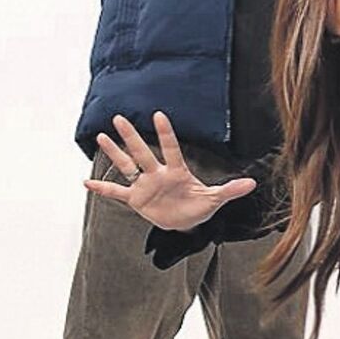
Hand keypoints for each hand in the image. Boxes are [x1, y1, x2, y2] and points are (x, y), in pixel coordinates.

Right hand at [84, 111, 257, 230]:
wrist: (185, 223)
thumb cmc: (199, 206)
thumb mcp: (215, 199)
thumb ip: (230, 190)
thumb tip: (253, 183)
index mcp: (177, 171)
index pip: (170, 148)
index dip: (165, 133)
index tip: (159, 115)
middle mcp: (157, 174)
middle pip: (142, 152)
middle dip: (131, 136)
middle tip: (119, 117)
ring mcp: (145, 185)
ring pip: (127, 165)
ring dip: (115, 153)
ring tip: (101, 136)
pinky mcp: (137, 199)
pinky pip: (117, 192)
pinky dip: (103, 188)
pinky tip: (86, 182)